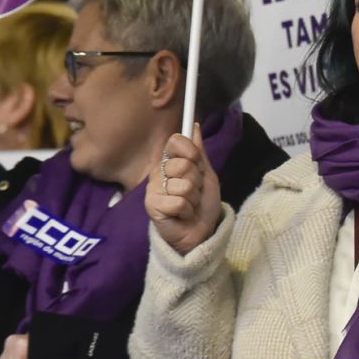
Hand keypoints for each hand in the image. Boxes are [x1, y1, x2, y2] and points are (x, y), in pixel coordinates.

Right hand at [146, 124, 222, 255]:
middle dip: (196, 181)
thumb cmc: (203, 204)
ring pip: (183, 185)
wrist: (201, 231)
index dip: (190, 151)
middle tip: (194, 191)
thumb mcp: (206, 175)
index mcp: (171, 162)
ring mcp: (153, 189)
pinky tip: (182, 214)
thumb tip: (194, 126)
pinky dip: (187, 210)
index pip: (175, 141)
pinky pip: (178, 202)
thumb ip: (199, 152)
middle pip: (183, 164)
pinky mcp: (152, 205)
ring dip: (193, 198)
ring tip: (189, 205)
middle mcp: (159, 172)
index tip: (197, 163)